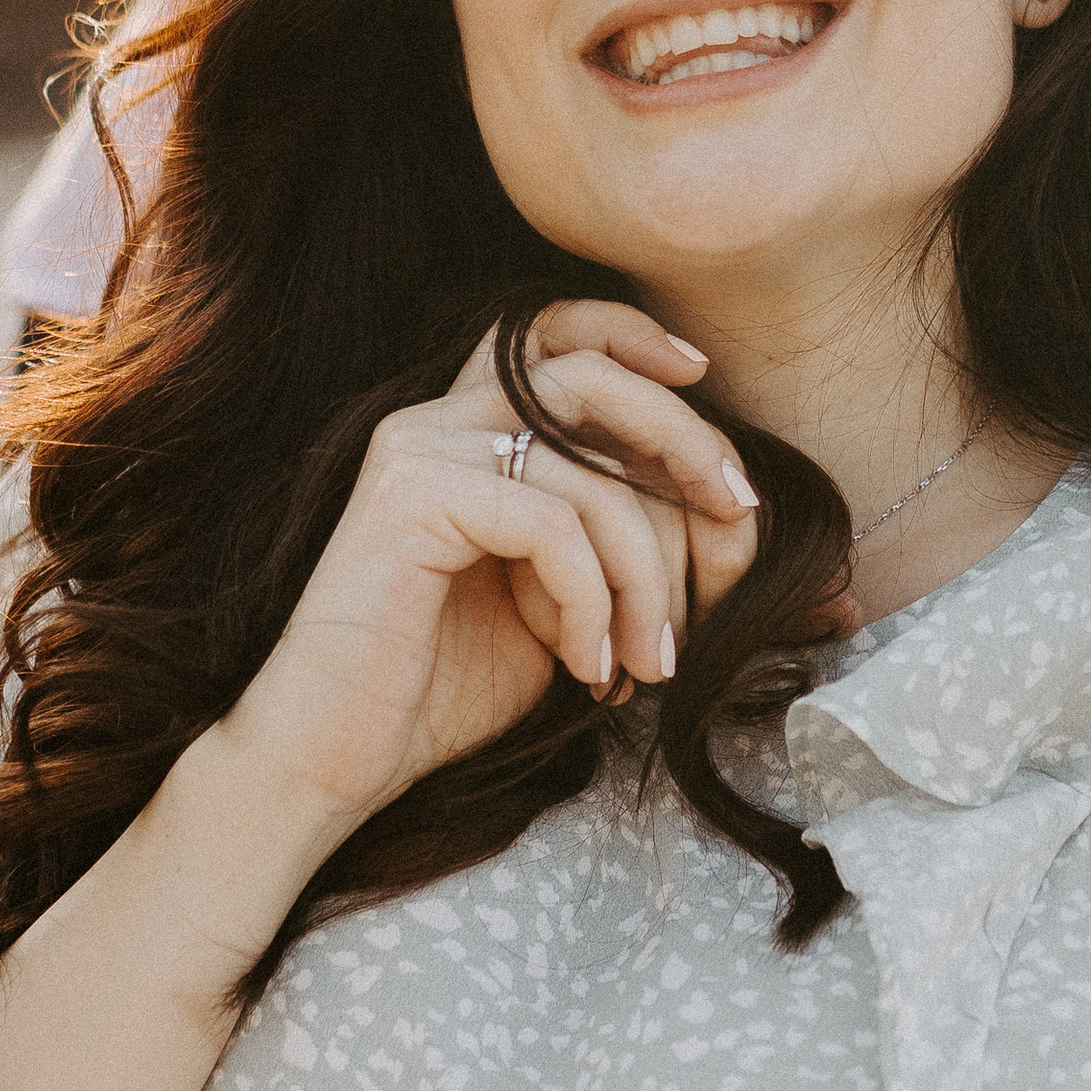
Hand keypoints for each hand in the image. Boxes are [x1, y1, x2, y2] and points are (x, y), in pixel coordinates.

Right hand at [220, 303, 760, 845]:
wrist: (339, 758)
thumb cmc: (447, 687)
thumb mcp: (569, 604)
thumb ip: (630, 547)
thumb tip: (751, 526)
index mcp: (467, 429)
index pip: (554, 332)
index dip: (633, 337)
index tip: (701, 377)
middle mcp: (436, 420)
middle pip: (591, 377)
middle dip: (686, 445)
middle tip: (739, 521)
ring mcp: (416, 450)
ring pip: (586, 470)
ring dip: (646, 574)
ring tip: (649, 661)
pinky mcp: (407, 498)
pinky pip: (550, 521)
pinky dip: (591, 597)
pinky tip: (586, 664)